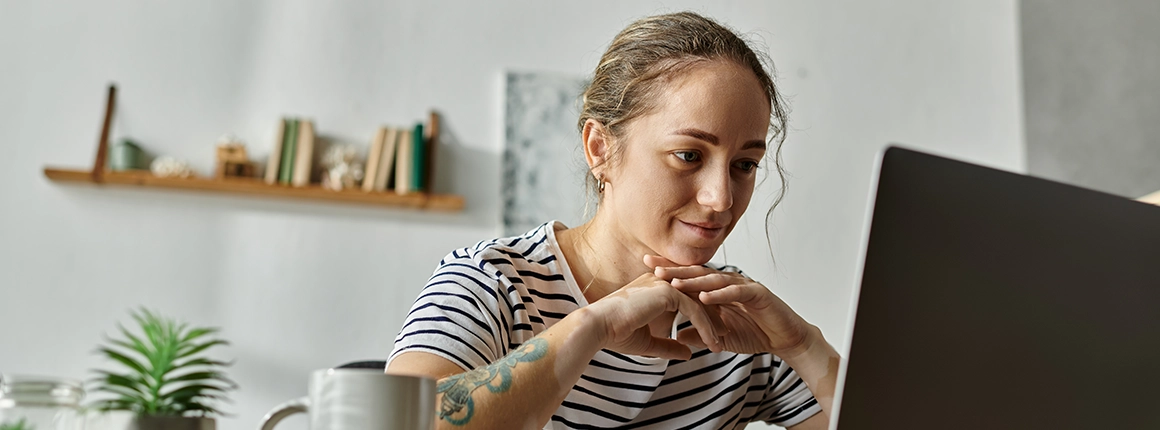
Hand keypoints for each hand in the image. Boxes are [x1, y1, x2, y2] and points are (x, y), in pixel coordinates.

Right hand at [585, 272, 722, 359]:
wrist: (599, 327)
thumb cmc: (616, 334)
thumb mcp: (649, 343)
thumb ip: (669, 345)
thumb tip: (689, 353)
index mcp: (654, 287)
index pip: (685, 298)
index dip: (700, 314)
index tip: (711, 332)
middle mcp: (660, 281)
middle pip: (696, 297)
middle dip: (712, 316)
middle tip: (725, 334)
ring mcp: (665, 283)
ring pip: (698, 302)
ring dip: (712, 323)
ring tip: (723, 341)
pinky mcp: (667, 291)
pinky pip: (694, 309)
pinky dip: (705, 326)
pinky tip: (712, 342)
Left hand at [645, 255, 811, 355]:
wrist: (786, 338)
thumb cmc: (755, 332)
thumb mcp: (720, 336)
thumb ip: (700, 333)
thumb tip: (677, 337)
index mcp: (719, 288)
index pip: (690, 276)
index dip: (670, 270)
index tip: (646, 266)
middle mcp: (729, 282)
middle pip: (698, 272)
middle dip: (675, 269)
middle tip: (652, 266)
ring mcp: (744, 285)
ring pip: (714, 280)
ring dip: (693, 281)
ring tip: (673, 282)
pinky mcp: (758, 294)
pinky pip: (737, 292)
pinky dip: (720, 294)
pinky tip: (705, 296)